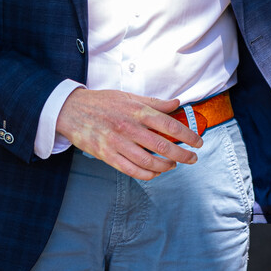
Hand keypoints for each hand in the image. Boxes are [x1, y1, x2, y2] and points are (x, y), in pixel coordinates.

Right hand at [55, 88, 202, 179]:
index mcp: (137, 110)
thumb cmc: (103, 102)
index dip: (188, 136)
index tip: (198, 142)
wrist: (72, 110)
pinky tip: (154, 173)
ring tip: (174, 165)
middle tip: (192, 158)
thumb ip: (154, 103)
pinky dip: (147, 174)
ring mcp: (118, 143)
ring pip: (149, 161)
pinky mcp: (107, 155)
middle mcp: (129, 127)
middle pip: (163, 145)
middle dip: (183, 154)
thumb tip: (177, 103)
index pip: (169, 125)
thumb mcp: (129, 97)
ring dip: (165, 166)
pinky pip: (132, 170)